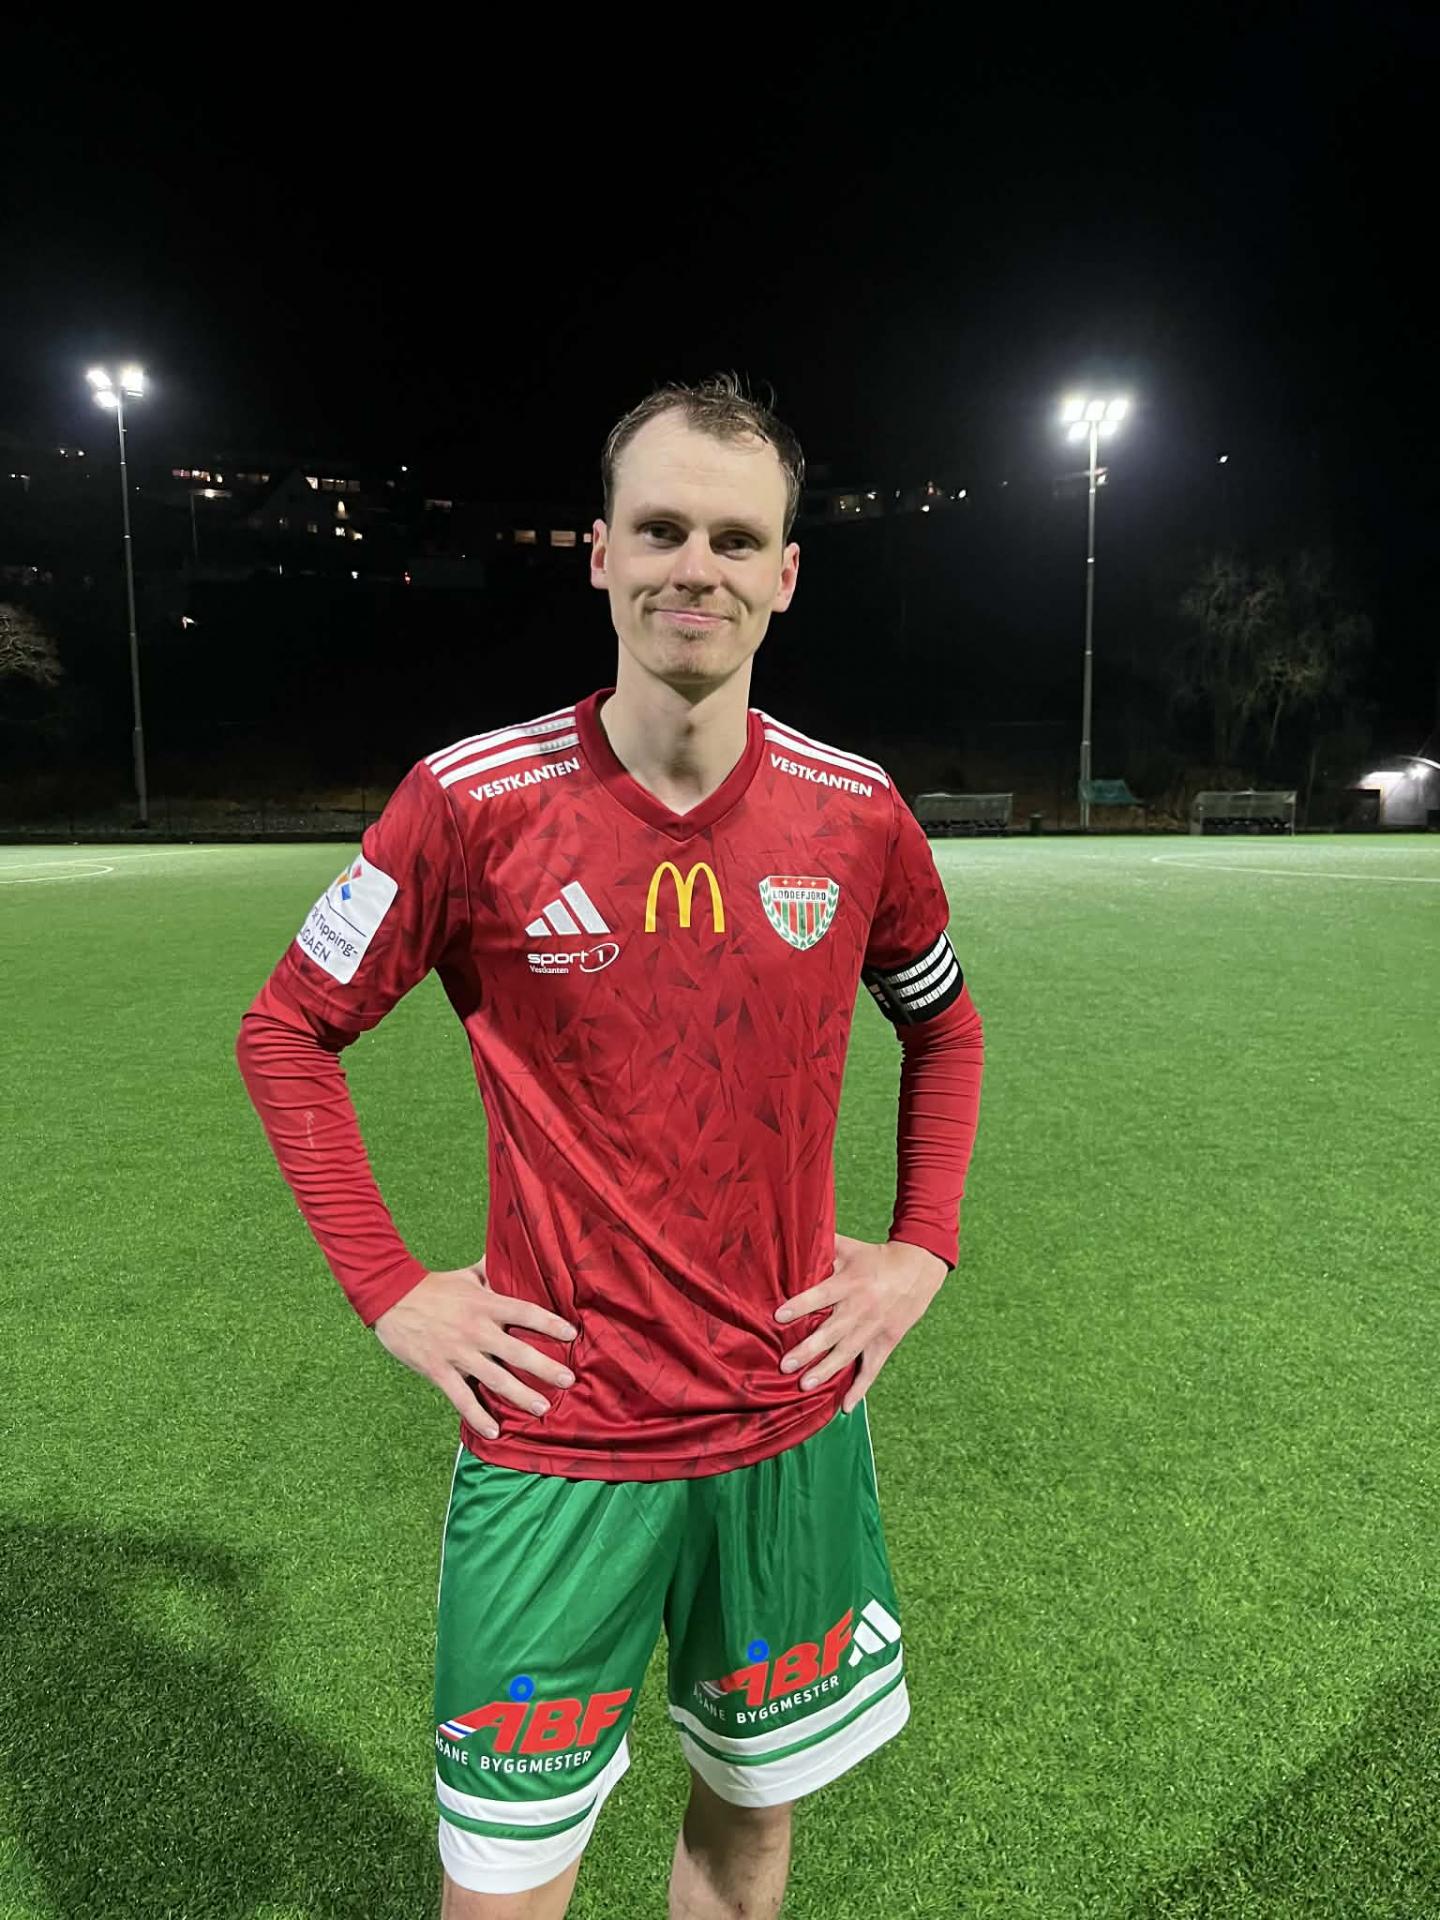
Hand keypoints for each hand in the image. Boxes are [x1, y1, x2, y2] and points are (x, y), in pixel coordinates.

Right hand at [373, 1258, 576, 1439]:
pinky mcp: (438, 1370)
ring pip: (495, 1379)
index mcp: (485, 1304)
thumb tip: (514, 1254)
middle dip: (545, 1367)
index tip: (572, 1335)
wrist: (390, 1298)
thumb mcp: (466, 1274)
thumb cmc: (433, 1286)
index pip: (525, 1312)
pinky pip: (461, 1397)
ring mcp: (457, 1352)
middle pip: (517, 1351)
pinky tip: (493, 1431)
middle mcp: (476, 1329)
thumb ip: (492, 1270)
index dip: (549, 1323)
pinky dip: (477, 1415)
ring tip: (542, 1408)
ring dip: (520, 1395)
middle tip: (568, 1381)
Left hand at [775, 1232, 947, 1414]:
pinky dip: (860, 1389)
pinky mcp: (886, 1342)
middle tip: (785, 1365)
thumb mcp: (850, 1247)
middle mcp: (861, 1307)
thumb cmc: (874, 1257)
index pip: (822, 1295)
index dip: (801, 1305)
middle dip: (808, 1349)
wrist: (918, 1269)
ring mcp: (874, 1328)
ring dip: (826, 1371)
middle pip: (832, 1331)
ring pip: (847, 1353)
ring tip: (804, 1386)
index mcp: (850, 1282)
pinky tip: (846, 1407)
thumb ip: (822, 1246)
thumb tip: (792, 1236)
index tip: (779, 1316)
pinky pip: (871, 1369)